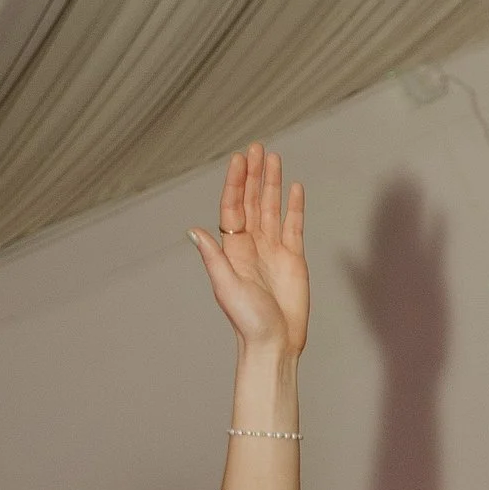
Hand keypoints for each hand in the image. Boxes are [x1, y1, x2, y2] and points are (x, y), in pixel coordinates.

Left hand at [189, 143, 308, 358]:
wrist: (275, 342)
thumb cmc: (248, 320)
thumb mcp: (226, 286)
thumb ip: (213, 256)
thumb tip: (194, 230)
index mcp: (233, 249)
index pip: (234, 207)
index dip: (236, 182)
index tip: (240, 159)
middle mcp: (252, 245)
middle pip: (253, 201)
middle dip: (254, 174)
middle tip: (258, 147)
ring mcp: (274, 250)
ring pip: (273, 208)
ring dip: (272, 183)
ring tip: (274, 158)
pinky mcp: (294, 258)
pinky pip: (294, 225)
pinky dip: (295, 206)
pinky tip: (295, 188)